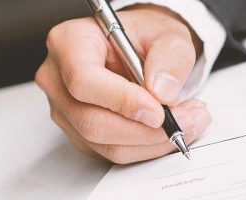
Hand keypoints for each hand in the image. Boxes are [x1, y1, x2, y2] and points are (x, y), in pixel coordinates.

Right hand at [35, 4, 210, 163]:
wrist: (140, 48)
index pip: (84, 80)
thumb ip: (170, 56)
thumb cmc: (144, 35)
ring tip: (187, 121)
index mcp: (69, 43)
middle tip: (187, 120)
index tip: (158, 111)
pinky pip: (113, 152)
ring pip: (106, 143)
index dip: (122, 100)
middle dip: (146, 130)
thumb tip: (162, 91)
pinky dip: (147, 147)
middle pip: (92, 121)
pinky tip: (169, 128)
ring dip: (153, 141)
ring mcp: (65, 110)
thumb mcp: (166, 32)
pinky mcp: (80, 134)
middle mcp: (58, 79)